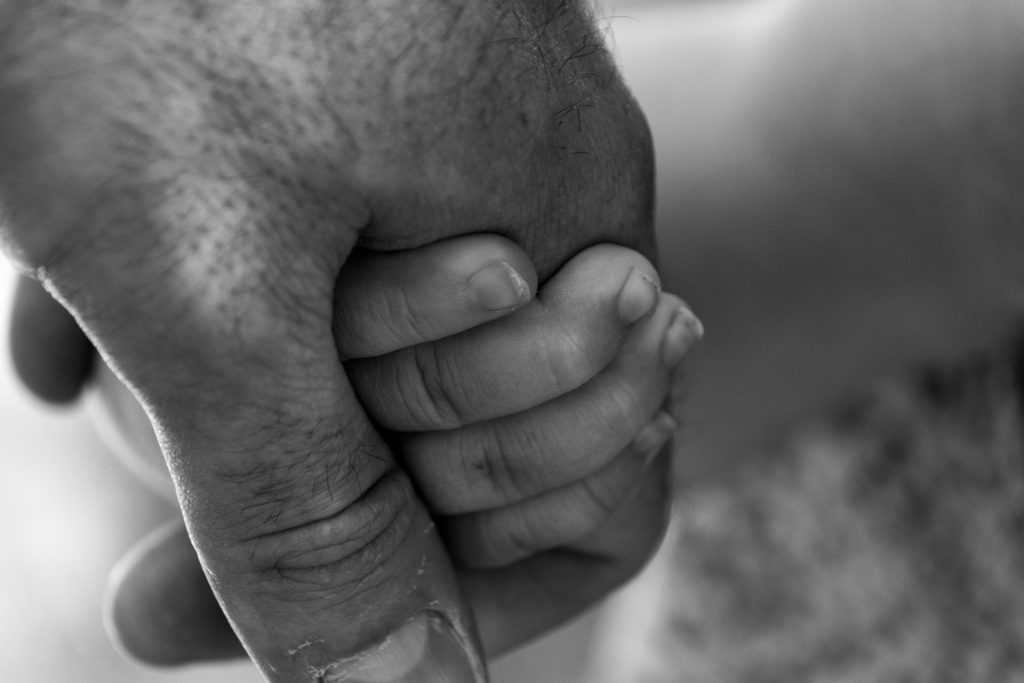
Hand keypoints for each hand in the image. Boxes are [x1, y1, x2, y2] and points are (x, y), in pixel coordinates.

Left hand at [0, 2, 655, 679]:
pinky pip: (312, 276)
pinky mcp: (351, 117)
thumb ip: (316, 508)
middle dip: (335, 482)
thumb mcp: (208, 287)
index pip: (606, 494)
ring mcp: (449, 147)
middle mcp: (533, 193)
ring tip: (102, 355)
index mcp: (563, 237)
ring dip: (241, 401)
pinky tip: (79, 312)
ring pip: (378, 366)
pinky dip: (202, 320)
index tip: (290, 619)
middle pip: (487, 444)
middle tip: (178, 481)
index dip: (466, 584)